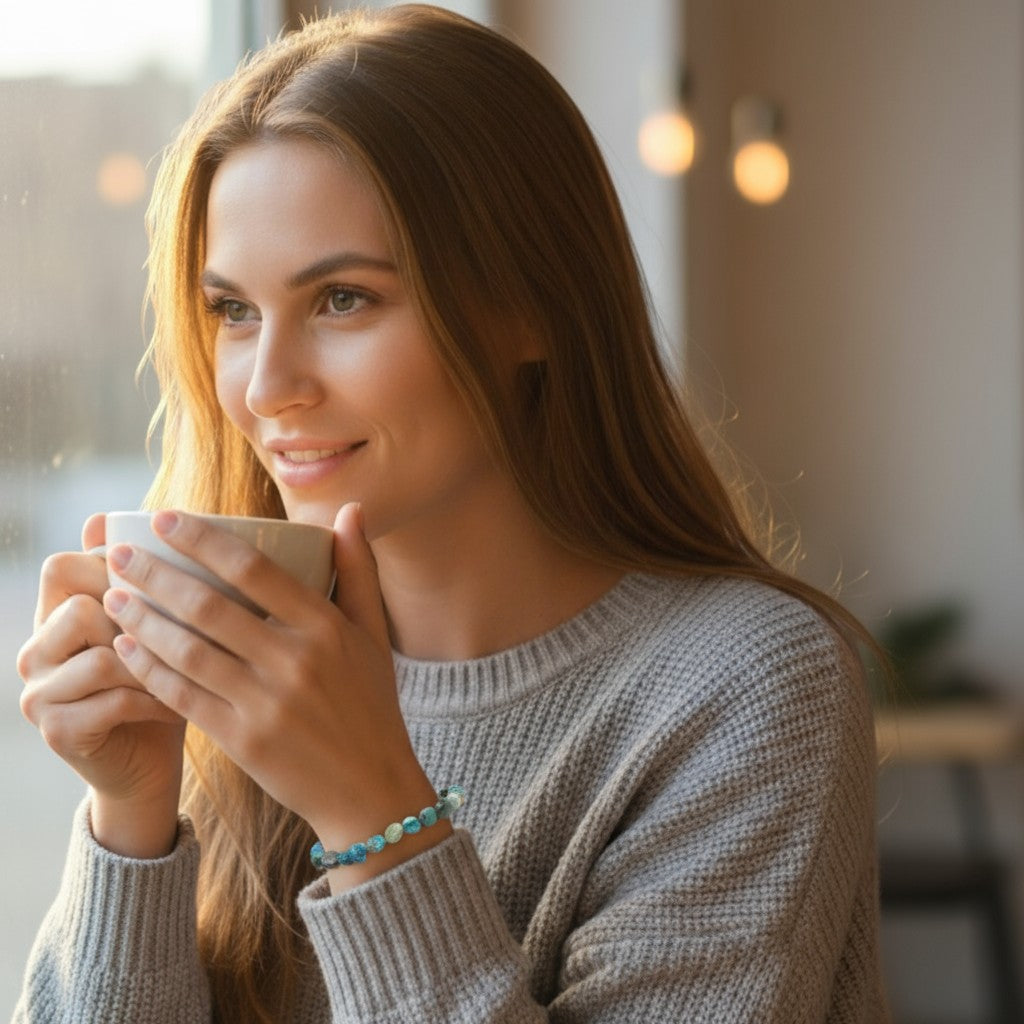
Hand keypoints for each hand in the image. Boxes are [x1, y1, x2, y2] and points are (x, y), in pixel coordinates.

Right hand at [17, 514, 186, 857]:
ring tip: (191, 670)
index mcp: (55, 614)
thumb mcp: (160, 623)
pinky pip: (111, 699)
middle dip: (136, 618)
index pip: (62, 566)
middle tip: (178, 634)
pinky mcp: (57, 729)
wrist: (151, 761)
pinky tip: (180, 703)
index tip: (159, 582)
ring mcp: (39, 691)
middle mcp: (36, 648)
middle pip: (77, 605)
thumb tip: (130, 514)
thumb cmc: (165, 678)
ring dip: (155, 662)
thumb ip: (150, 579)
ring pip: (99, 654)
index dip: (111, 567)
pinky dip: (155, 699)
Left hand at [102, 504, 445, 878]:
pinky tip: (126, 648)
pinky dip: (150, 670)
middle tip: (117, 556)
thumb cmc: (370, 703)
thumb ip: (358, 568)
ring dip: (142, 621)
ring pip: (188, 652)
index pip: (254, 569)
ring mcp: (267, 704)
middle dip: (155, 576)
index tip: (164, 520)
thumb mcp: (373, 633)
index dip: (202, 540)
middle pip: (209, 607)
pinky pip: (184, 697)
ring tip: (113, 597)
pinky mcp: (243, 741)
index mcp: (325, 627)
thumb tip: (351, 508)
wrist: (370, 788)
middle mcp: (295, 661)